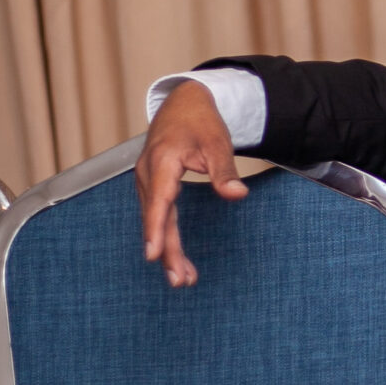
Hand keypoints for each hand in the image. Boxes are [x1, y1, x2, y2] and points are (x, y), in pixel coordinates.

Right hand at [134, 80, 247, 287]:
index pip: (158, 201)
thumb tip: (238, 195)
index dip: (155, 229)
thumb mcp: (217, 143)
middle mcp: (148, 174)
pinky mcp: (152, 186)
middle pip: (156, 218)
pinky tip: (175, 256)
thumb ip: (225, 172)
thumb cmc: (200, 122)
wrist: (183, 103)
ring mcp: (147, 181)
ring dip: (167, 249)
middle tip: (180, 281)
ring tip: (182, 278)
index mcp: (162, 161)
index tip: (153, 255)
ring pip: (156, 220)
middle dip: (166, 251)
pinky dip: (165, 235)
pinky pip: (157, 214)